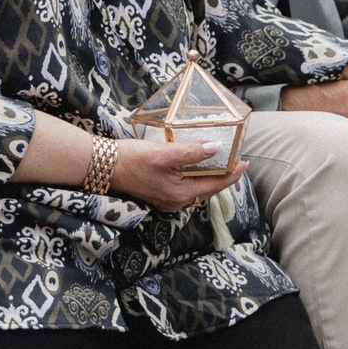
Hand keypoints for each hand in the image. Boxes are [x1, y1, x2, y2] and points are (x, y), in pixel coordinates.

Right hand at [107, 135, 242, 211]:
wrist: (103, 167)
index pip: (216, 184)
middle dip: (223, 176)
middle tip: (235, 161)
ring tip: (218, 163)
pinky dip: (194, 178)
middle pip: (208, 189)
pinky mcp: (159, 194)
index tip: (244, 162)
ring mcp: (167, 200)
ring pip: (196, 189)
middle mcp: (176, 201)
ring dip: (208, 177)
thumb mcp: (164, 153)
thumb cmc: (131, 159)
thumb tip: (216, 147)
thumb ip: (192, 152)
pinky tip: (194, 167)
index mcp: (181, 194)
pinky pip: (185, 188)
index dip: (232, 173)